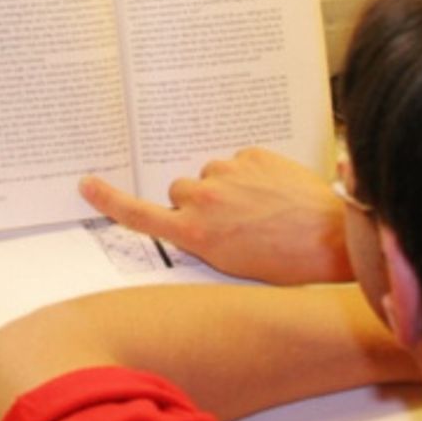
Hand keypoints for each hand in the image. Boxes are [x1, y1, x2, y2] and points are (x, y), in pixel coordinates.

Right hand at [78, 147, 351, 284]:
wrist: (334, 238)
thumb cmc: (288, 264)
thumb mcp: (232, 265)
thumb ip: (203, 239)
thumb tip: (197, 219)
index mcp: (194, 234)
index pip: (139, 215)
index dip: (109, 199)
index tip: (87, 184)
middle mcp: (203, 200)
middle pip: (180, 191)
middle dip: (198, 201)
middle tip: (230, 220)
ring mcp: (226, 173)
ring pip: (211, 175)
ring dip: (226, 186)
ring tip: (261, 209)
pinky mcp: (251, 155)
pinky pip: (240, 161)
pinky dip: (252, 174)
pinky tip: (275, 193)